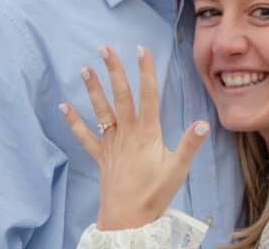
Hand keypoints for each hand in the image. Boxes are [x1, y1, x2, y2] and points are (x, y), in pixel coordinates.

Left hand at [60, 45, 209, 229]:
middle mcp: (127, 133)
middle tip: (105, 48)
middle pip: (120, 96)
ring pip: (101, 111)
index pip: (148, 95)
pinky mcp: (101, 156)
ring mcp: (112, 144)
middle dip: (114, 71)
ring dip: (93, 89)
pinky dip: (74, 122)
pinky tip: (64, 106)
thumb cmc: (154, 194)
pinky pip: (85, 137)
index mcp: (148, 133)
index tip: (141, 50)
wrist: (128, 219)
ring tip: (84, 68)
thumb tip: (204, 122)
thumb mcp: (178, 169)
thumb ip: (190, 144)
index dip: (145, 71)